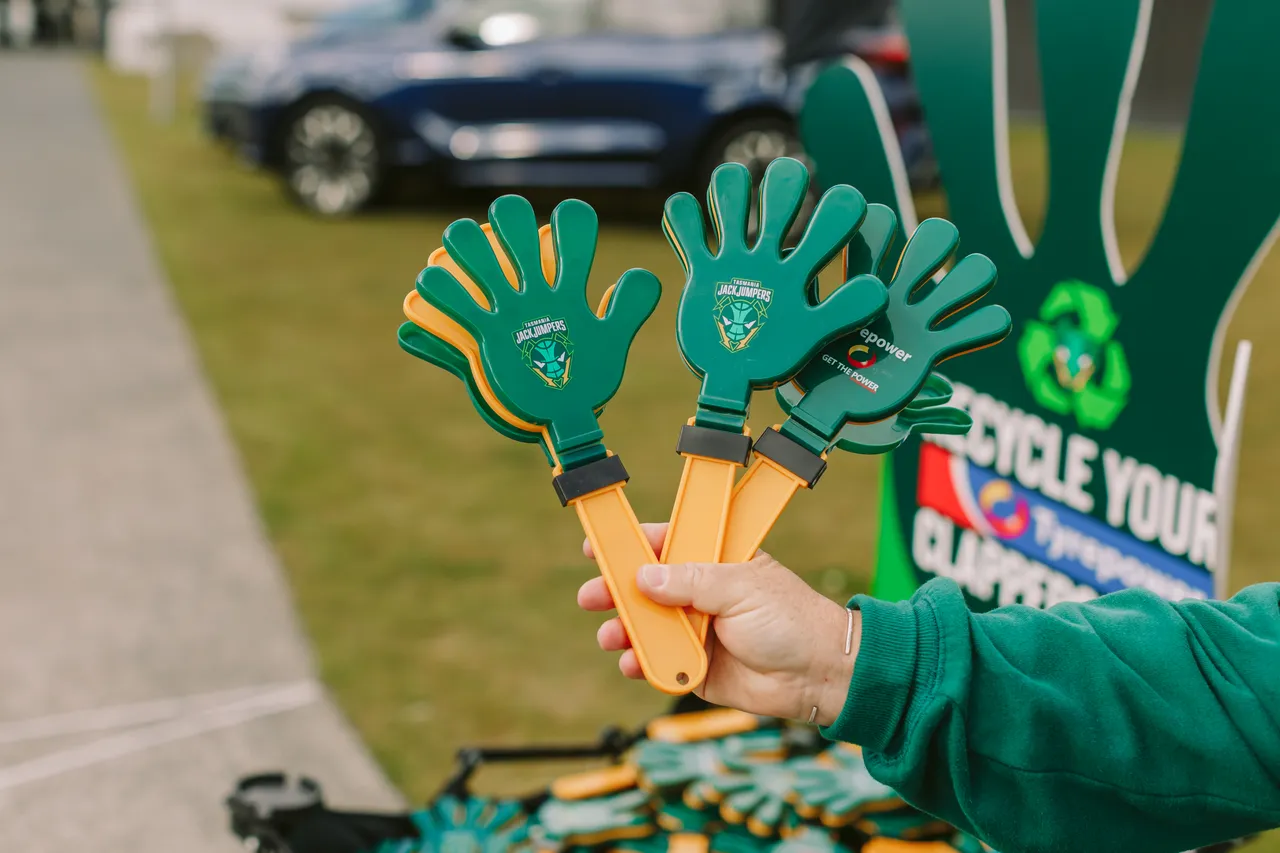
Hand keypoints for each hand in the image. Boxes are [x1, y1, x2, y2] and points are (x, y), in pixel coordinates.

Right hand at [578, 524, 859, 724]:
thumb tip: (645, 577)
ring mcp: (696, 631)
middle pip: (646, 587)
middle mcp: (701, 594)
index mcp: (715, 562)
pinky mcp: (696, 668)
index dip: (632, 543)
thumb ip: (691, 581)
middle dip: (616, 591)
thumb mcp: (740, 588)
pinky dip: (642, 663)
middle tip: (593, 596)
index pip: (667, 543)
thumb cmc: (791, 620)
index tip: (600, 544)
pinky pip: (659, 663)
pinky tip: (634, 663)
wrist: (819, 675)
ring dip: (624, 630)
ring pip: (647, 626)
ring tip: (613, 636)